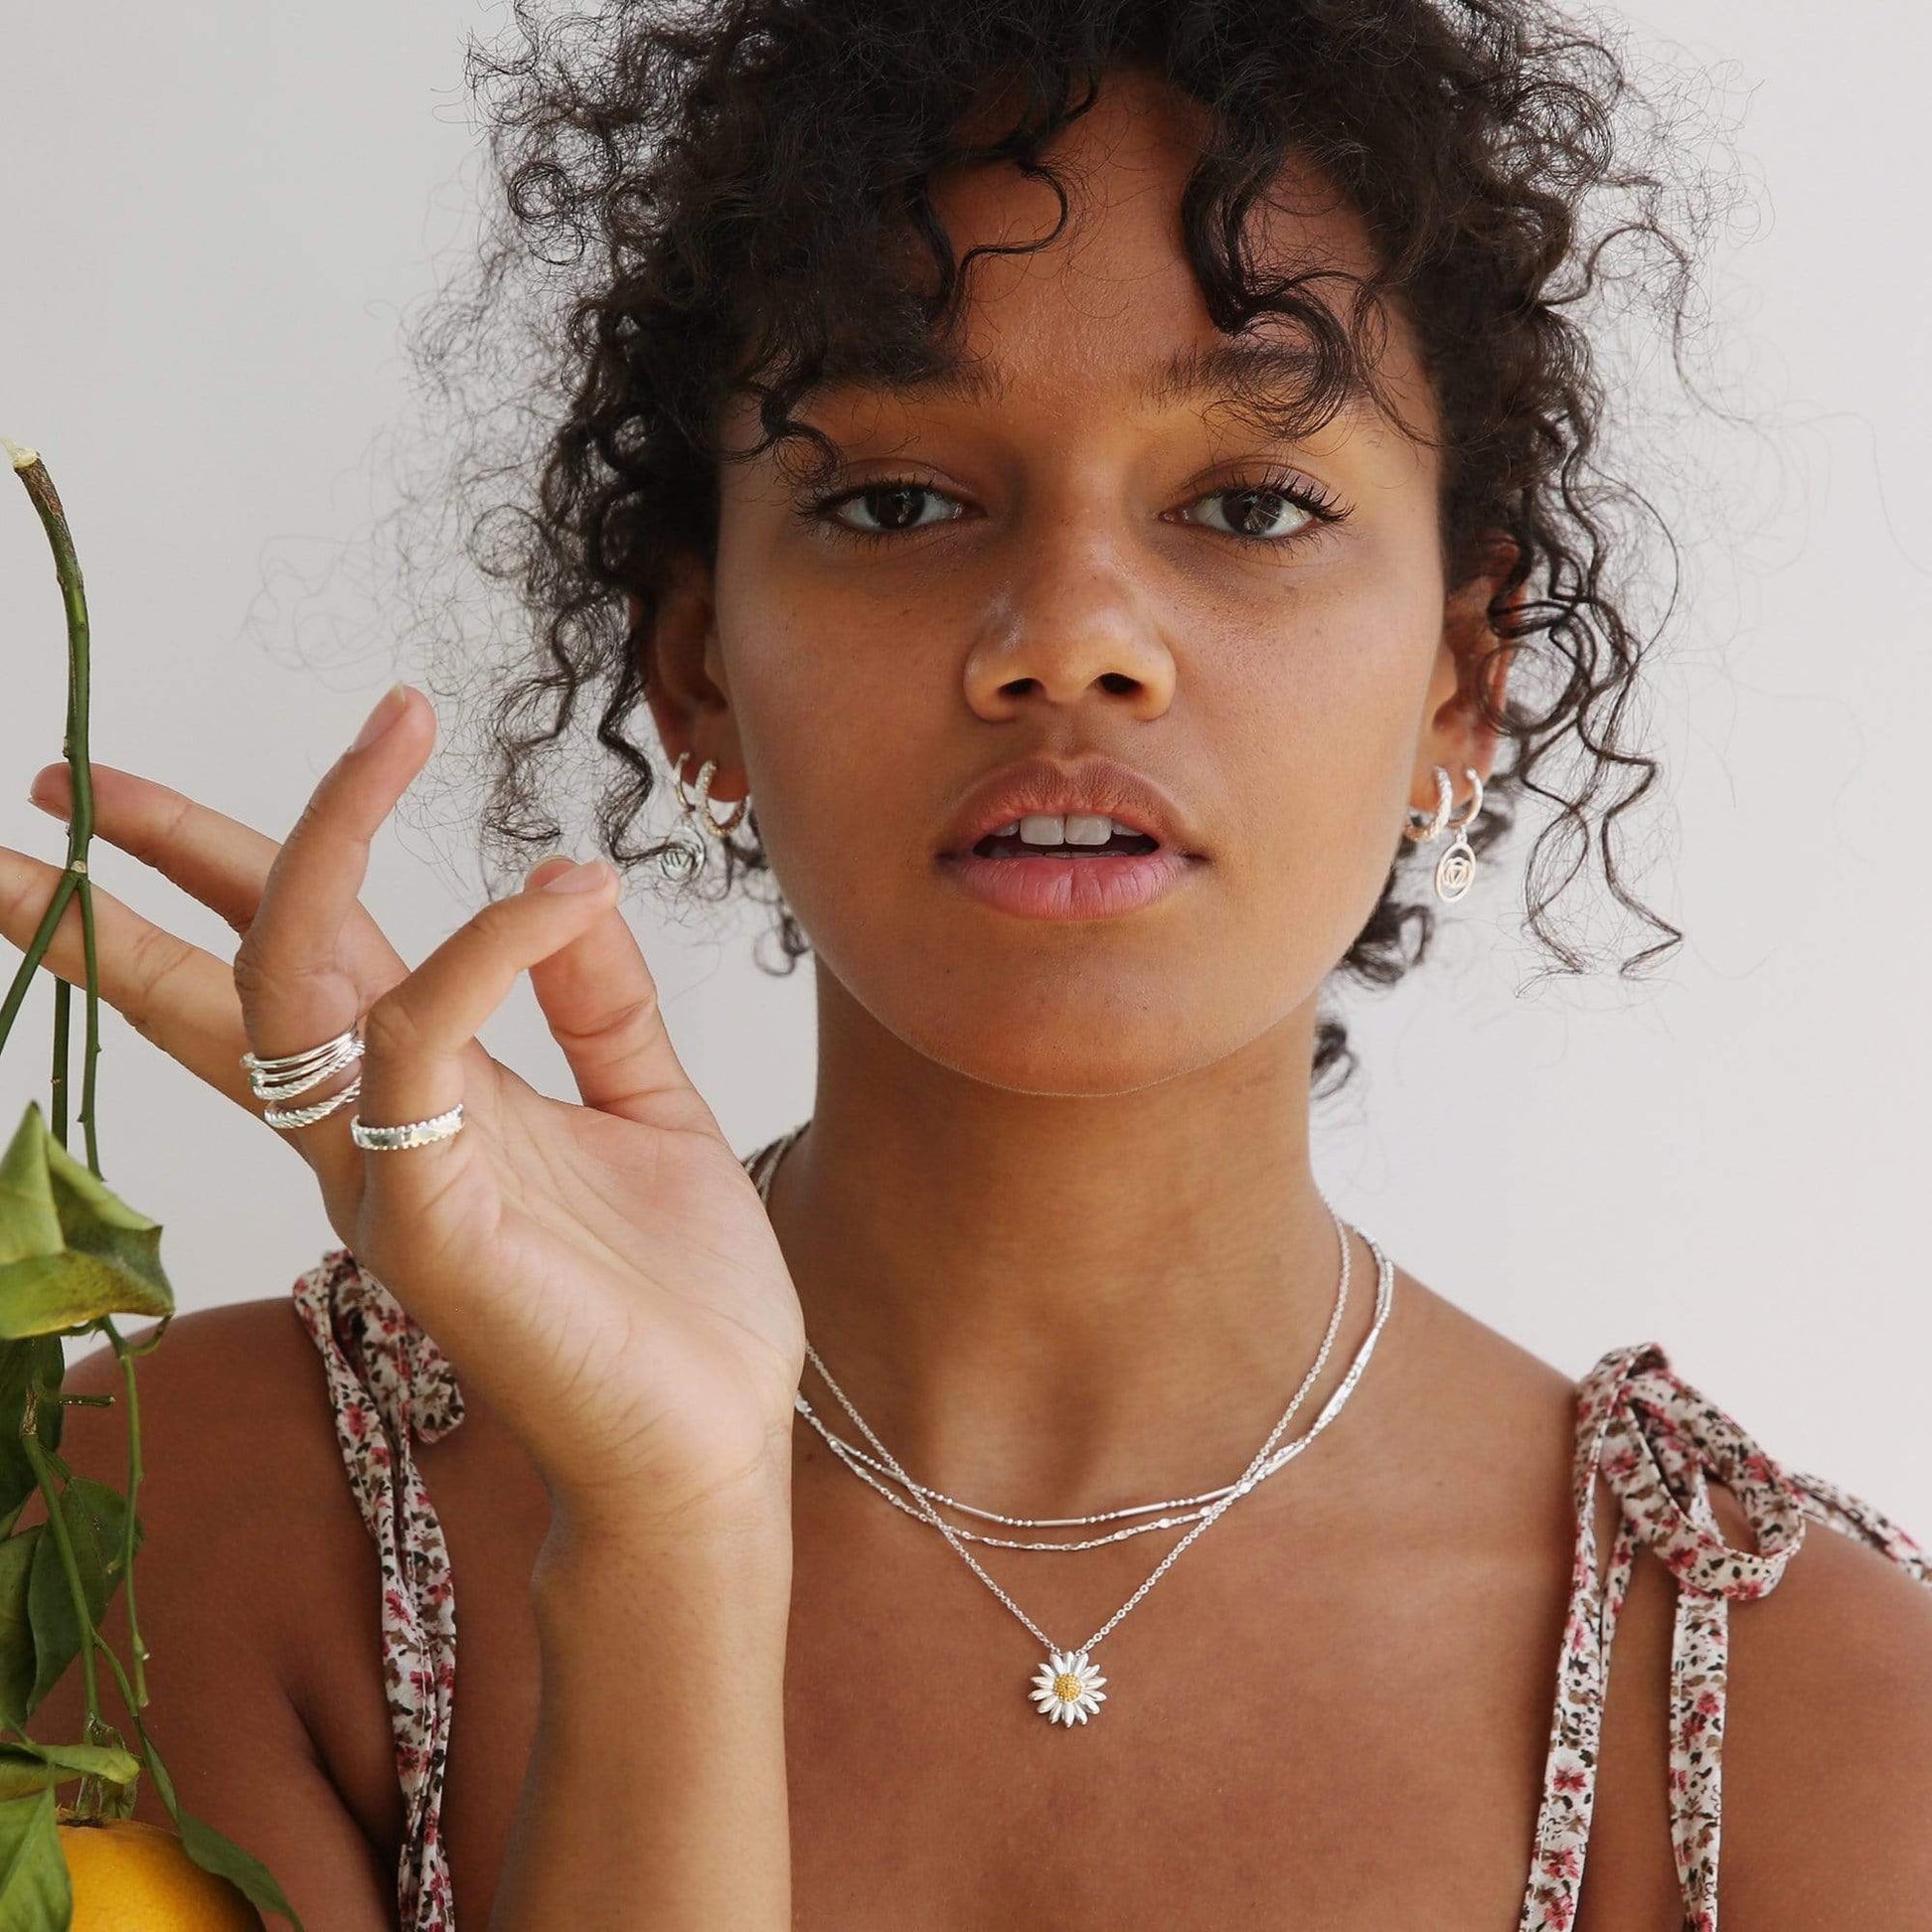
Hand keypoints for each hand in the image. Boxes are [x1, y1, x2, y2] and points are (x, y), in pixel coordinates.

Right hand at [0, 685, 804, 1537]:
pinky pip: (419, 1043)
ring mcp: (385, 1176)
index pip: (289, 967)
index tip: (130, 803)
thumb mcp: (644, 1105)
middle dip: (139, 875)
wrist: (709, 1436)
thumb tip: (565, 879)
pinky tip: (562, 889)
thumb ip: (594, 1002)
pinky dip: (485, 947)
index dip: (210, 877)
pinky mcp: (427, 1219)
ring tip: (397, 719)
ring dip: (325, 836)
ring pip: (293, 983)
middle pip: (225, 976)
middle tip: (51, 776)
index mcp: (420, 1101)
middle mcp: (376, 1132)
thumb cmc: (673, 1292)